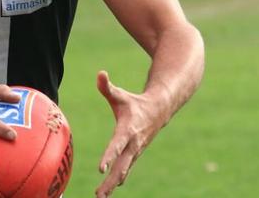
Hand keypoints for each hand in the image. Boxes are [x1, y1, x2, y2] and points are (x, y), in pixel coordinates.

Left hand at [95, 71, 167, 197]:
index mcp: (128, 130)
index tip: (101, 169)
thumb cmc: (134, 102)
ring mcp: (135, 152)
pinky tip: (109, 190)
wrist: (159, 110)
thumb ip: (107, 86)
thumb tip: (100, 73)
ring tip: (100, 197)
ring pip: (124, 172)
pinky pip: (126, 170)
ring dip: (112, 185)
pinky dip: (117, 180)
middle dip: (110, 181)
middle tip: (99, 194)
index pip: (117, 145)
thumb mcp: (120, 94)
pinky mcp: (135, 155)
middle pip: (121, 166)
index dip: (109, 156)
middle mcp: (133, 144)